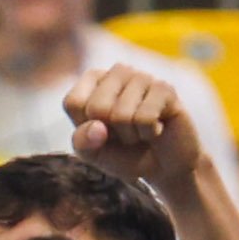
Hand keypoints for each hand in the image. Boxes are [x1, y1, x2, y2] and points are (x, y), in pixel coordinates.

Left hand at [62, 64, 207, 198]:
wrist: (162, 167)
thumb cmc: (123, 154)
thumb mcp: (93, 153)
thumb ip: (82, 141)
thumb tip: (97, 127)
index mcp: (93, 81)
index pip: (73, 102)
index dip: (84, 128)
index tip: (99, 132)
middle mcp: (118, 73)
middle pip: (97, 107)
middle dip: (110, 133)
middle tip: (124, 134)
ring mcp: (143, 77)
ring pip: (122, 114)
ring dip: (131, 135)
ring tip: (140, 131)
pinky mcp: (165, 88)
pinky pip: (145, 118)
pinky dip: (149, 133)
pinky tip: (156, 129)